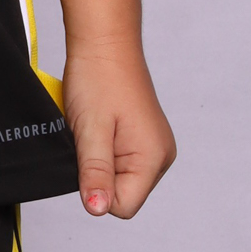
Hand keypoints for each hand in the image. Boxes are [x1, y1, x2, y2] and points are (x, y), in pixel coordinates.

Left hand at [61, 43, 175, 218]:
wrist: (104, 42)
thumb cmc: (98, 78)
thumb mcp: (90, 131)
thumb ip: (96, 173)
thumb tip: (98, 209)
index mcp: (153, 158)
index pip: (122, 206)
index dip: (97, 187)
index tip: (90, 155)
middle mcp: (160, 156)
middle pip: (121, 194)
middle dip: (99, 173)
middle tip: (92, 136)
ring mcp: (153, 147)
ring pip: (118, 177)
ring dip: (99, 159)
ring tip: (95, 128)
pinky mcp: (142, 138)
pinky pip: (118, 160)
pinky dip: (103, 148)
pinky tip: (100, 125)